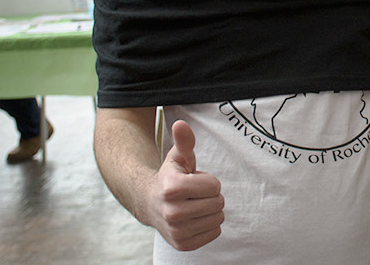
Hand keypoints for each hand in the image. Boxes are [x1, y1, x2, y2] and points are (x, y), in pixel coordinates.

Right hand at [149, 120, 224, 250]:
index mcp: (171, 188)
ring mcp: (176, 232)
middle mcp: (171, 213)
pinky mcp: (182, 245)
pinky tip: (194, 218)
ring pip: (218, 218)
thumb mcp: (178, 156)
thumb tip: (180, 124)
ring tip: (193, 204)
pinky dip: (209, 224)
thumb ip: (184, 141)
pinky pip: (215, 232)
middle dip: (211, 195)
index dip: (208, 181)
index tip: (194, 180)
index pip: (215, 186)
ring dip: (210, 210)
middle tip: (194, 194)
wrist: (151, 203)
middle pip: (218, 202)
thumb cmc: (171, 176)